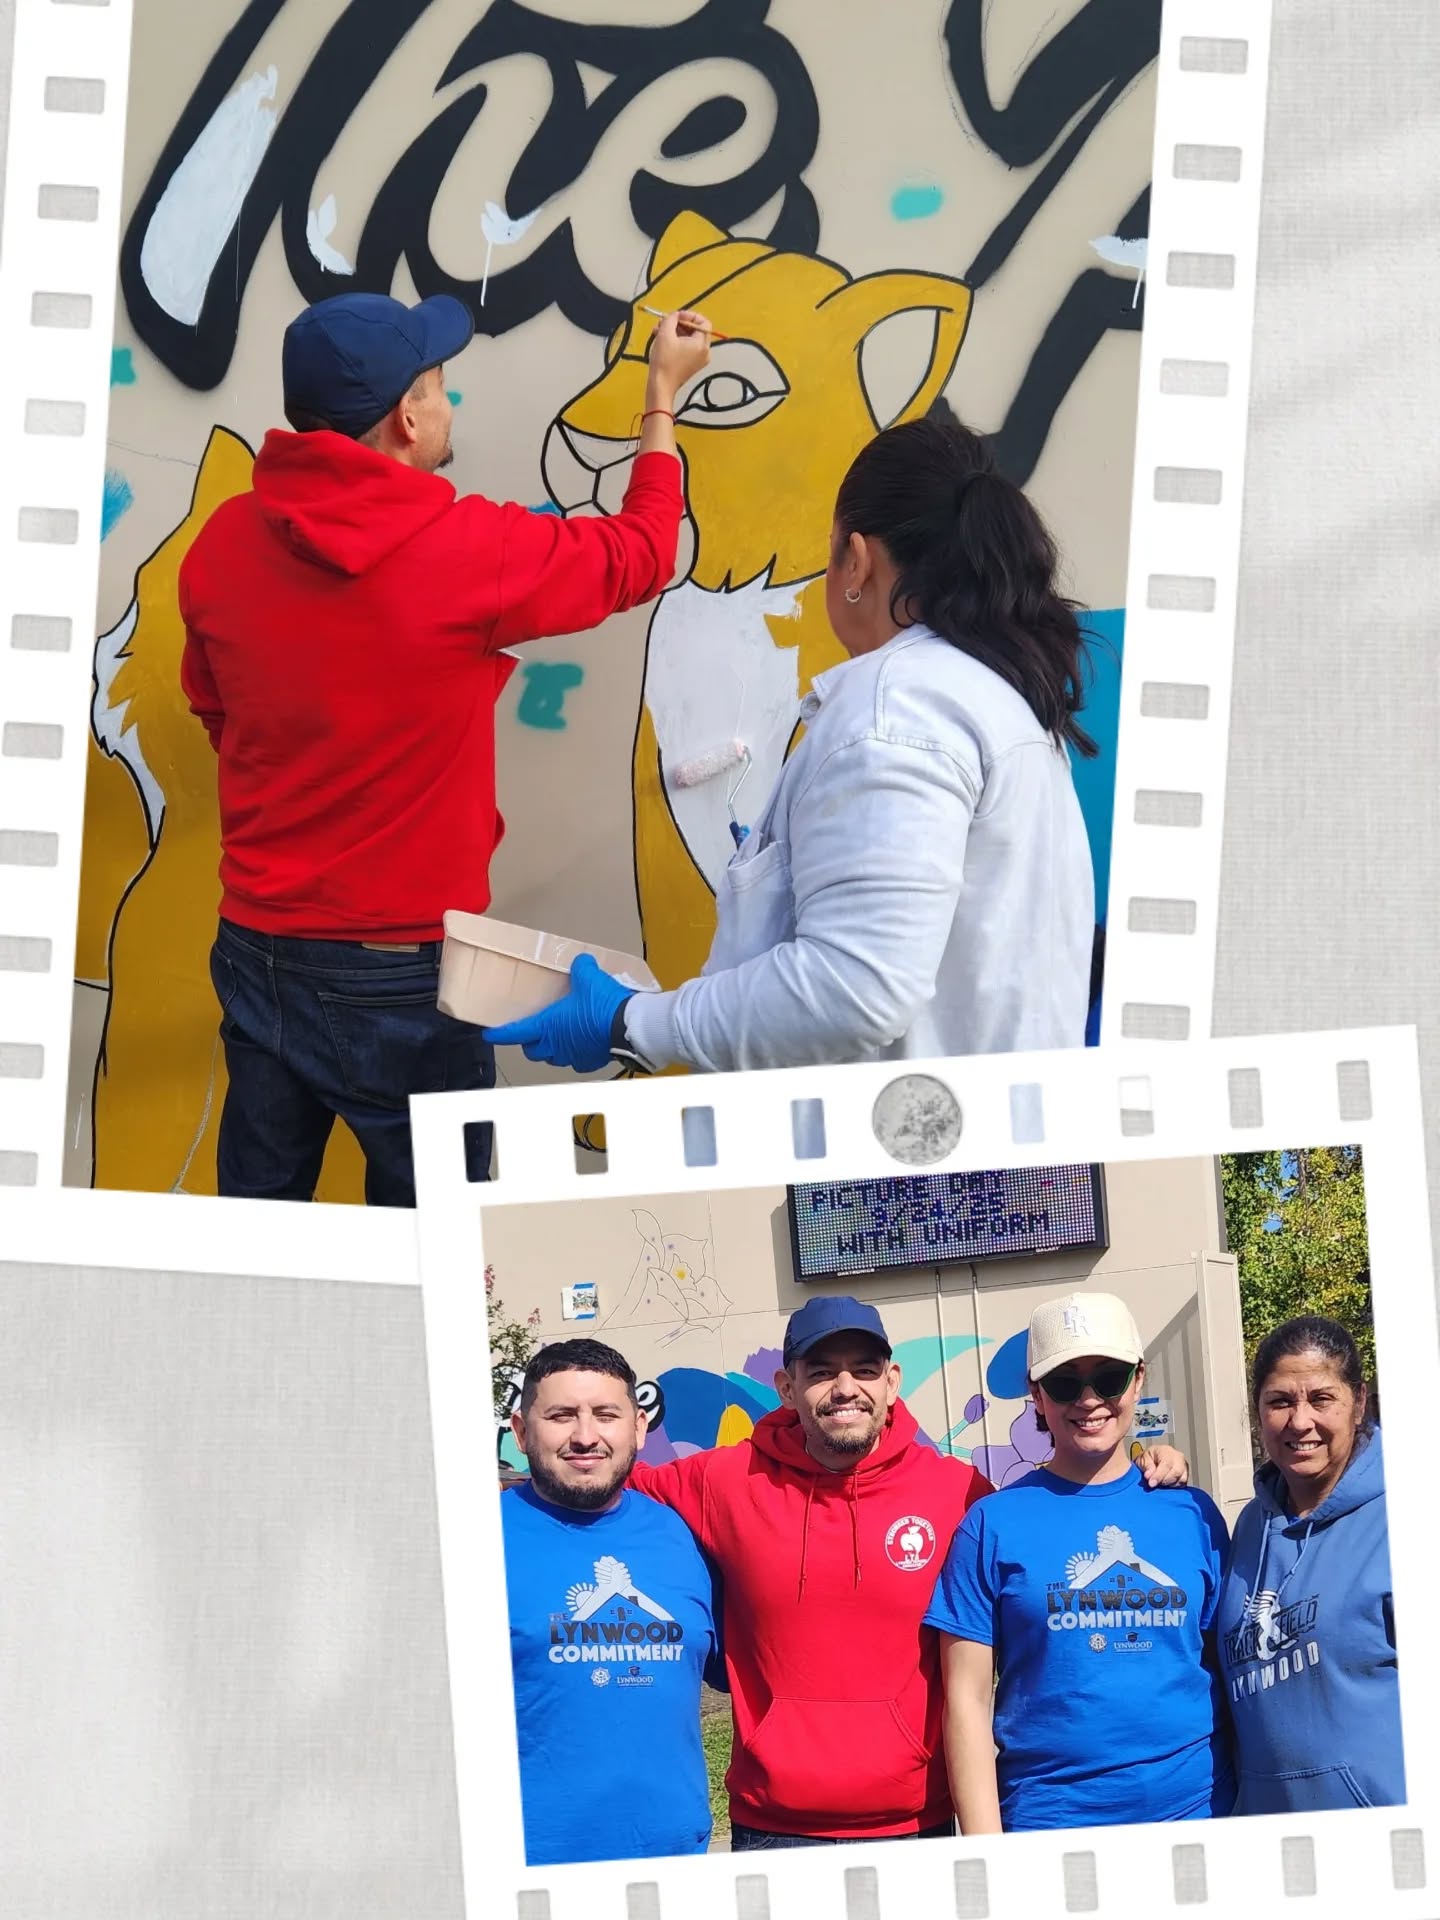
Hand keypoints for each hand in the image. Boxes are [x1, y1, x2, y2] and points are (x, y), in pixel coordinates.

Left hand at [483, 952, 634, 1074]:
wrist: (629, 1027)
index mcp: (548, 1025)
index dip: (500, 1034)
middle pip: (533, 1050)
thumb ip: (580, 968)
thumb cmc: (603, 1006)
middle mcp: (557, 1044)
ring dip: (550, 1049)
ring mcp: (573, 1055)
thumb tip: (581, 961)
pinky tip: (581, 1043)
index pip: (516, 1032)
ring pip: (553, 1057)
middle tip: (530, 1033)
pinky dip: (575, 1053)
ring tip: (556, 1037)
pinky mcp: (590, 1061)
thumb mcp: (589, 978)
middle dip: (528, 1043)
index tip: (490, 1035)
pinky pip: (577, 1061)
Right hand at [647, 308, 711, 403]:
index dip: (690, 315)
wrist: (660, 386)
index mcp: (702, 344)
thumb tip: (675, 315)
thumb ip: (671, 319)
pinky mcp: (692, 365)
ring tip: (659, 329)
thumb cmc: (664, 360)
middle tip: (665, 321)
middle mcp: (704, 352)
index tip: (676, 316)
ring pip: (689, 338)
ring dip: (674, 331)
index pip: (703, 322)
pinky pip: (686, 348)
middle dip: (679, 323)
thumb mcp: (665, 333)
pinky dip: (676, 341)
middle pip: (696, 330)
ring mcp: (699, 360)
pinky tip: (661, 339)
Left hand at [1137, 1443, 1189, 1487]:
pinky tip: (1166, 1485)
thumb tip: (1149, 1476)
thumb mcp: (1144, 1458)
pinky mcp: (1186, 1475)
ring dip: (1169, 1484)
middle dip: (1164, 1481)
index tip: (1151, 1483)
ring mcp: (1184, 1466)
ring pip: (1181, 1479)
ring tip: (1159, 1483)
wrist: (1156, 1458)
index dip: (1159, 1475)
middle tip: (1154, 1484)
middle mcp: (1178, 1458)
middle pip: (1176, 1472)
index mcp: (1167, 1451)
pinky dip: (1174, 1487)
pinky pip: (1183, 1484)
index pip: (1166, 1464)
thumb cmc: (1150, 1457)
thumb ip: (1146, 1465)